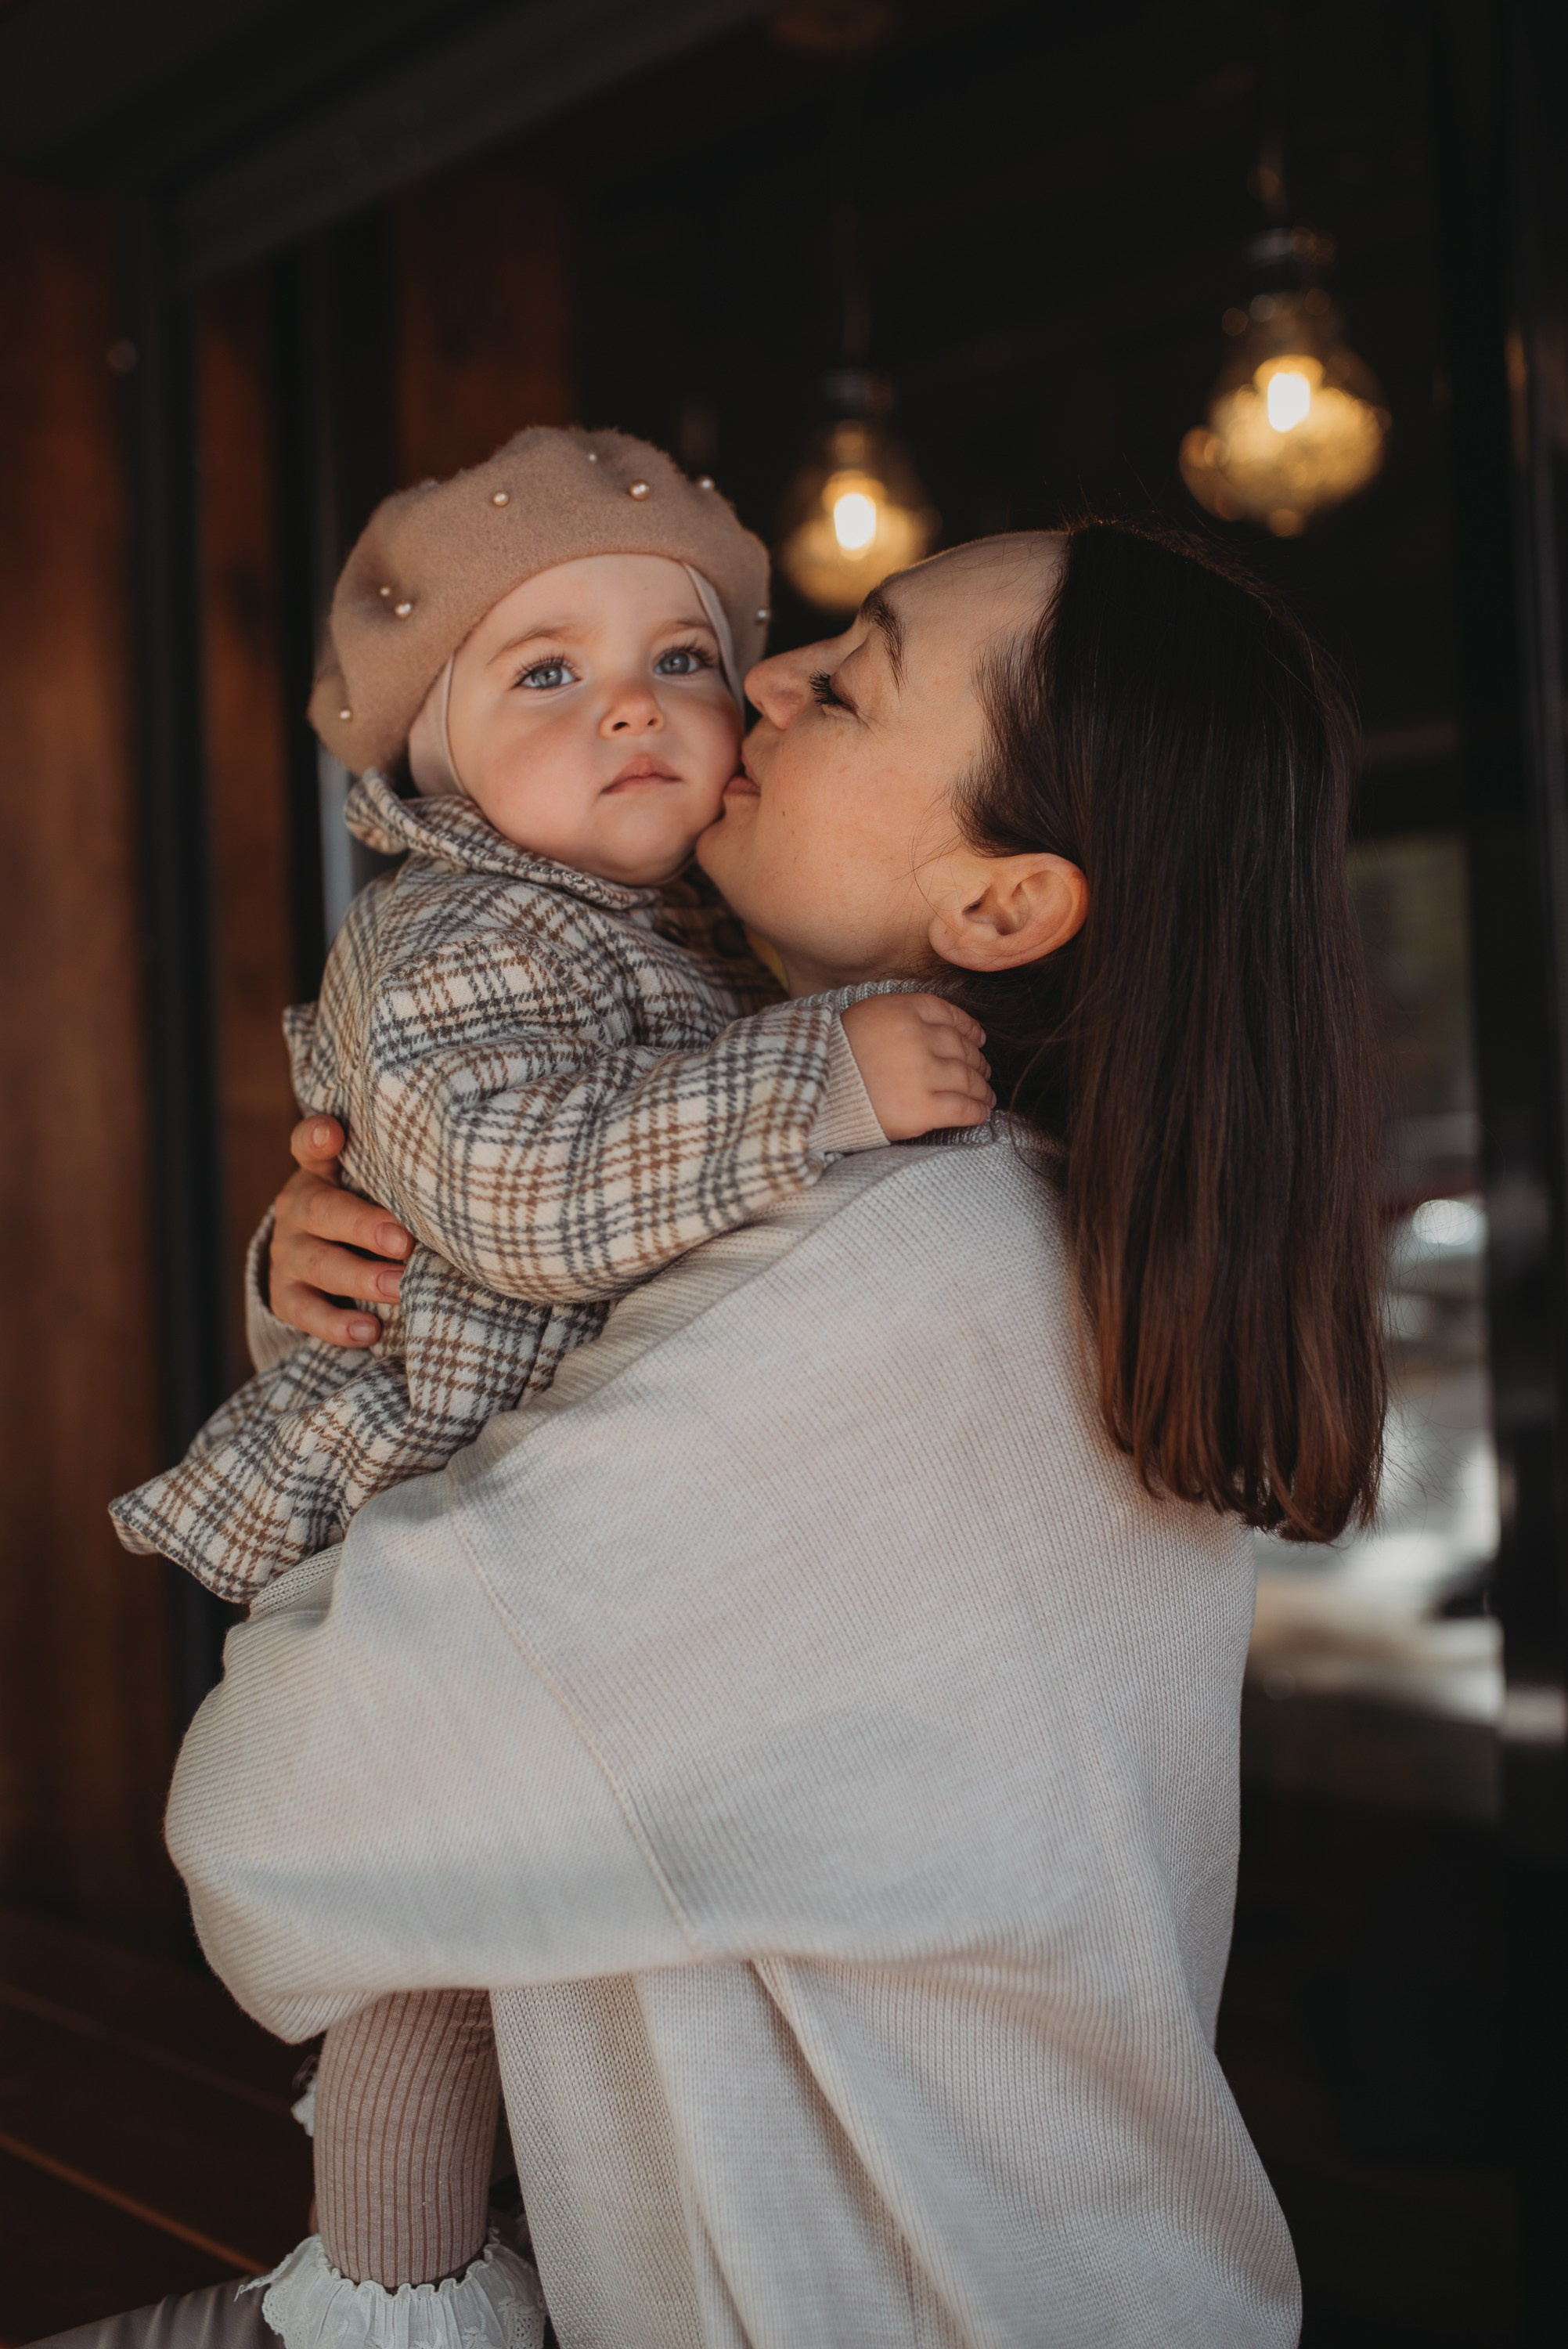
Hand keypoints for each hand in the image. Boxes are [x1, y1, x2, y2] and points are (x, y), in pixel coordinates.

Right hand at [268, 1116, 413, 1345]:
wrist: (321, 1266)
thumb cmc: (369, 1214)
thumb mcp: (374, 1189)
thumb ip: (402, 1179)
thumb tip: (465, 1184)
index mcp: (320, 1173)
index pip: (308, 1146)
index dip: (317, 1137)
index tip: (332, 1133)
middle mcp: (298, 1207)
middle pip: (323, 1210)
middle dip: (364, 1226)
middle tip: (404, 1242)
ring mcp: (288, 1252)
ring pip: (318, 1263)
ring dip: (361, 1277)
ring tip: (399, 1288)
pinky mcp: (285, 1295)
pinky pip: (306, 1311)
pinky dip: (337, 1324)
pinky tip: (370, 1331)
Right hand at [840, 994, 993, 1140]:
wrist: (810, 1094)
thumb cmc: (835, 1059)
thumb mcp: (865, 1018)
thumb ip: (900, 1016)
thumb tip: (944, 1030)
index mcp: (900, 1010)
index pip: (947, 1014)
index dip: (968, 1028)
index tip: (978, 1039)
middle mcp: (916, 1038)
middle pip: (961, 1047)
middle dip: (977, 1061)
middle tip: (983, 1070)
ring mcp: (921, 1073)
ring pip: (967, 1078)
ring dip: (981, 1088)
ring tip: (986, 1095)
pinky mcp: (922, 1108)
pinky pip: (963, 1108)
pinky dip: (977, 1111)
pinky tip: (981, 1112)